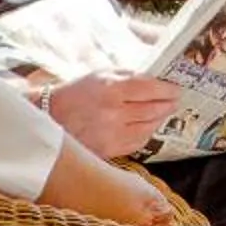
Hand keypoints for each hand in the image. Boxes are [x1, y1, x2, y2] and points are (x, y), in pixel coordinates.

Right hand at [45, 71, 180, 160]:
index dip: (168, 89)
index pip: (151, 88)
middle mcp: (113, 112)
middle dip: (168, 104)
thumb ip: (129, 75)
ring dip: (160, 119)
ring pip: (149, 126)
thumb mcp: (101, 75)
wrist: (48, 118)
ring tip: (163, 111)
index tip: (176, 89)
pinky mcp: (108, 150)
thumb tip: (156, 78)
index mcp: (111, 89)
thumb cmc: (76, 93)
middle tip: (174, 100)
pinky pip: (138, 142)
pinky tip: (147, 126)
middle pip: (154, 109)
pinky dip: (146, 133)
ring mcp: (111, 133)